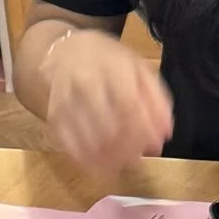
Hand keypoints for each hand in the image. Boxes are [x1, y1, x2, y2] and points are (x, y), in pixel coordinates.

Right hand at [41, 31, 174, 171]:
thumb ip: (157, 100)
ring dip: (106, 159)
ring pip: (87, 139)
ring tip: (120, 166)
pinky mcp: (53, 115)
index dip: (142, 131)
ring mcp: (66, 101)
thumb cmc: (110, 62)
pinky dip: (83, 159)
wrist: (66, 52)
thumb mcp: (139, 69)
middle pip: (107, 126)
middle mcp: (85, 83)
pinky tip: (97, 166)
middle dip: (125, 149)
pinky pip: (67, 143)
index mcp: (113, 68)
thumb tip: (165, 134)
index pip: (128, 106)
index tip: (153, 147)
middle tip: (137, 160)